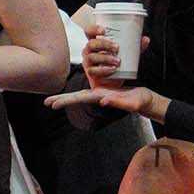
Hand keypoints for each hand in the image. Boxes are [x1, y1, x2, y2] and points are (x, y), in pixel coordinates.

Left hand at [45, 83, 160, 119]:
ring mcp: (102, 93)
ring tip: (54, 98)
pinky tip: (74, 91)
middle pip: (77, 97)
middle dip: (62, 100)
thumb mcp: (132, 103)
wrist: (148, 101)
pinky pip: (90, 89)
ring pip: (81, 94)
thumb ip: (119, 103)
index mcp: (102, 98)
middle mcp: (99, 96)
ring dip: (68, 96)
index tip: (51, 104)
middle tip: (46, 102)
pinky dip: (80, 91)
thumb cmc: (142, 103)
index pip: (80, 99)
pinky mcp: (107, 90)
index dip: (65, 100)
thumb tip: (102, 101)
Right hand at [79, 22, 148, 85]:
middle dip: (104, 44)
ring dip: (105, 58)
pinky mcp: (90, 72)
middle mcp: (89, 50)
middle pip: (91, 43)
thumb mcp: (126, 52)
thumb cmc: (116, 62)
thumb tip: (145, 39)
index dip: (94, 29)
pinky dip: (104, 70)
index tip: (104, 30)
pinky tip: (112, 69)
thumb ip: (135, 46)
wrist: (112, 81)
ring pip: (92, 57)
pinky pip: (94, 70)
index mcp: (95, 41)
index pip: (89, 31)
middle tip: (117, 47)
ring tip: (117, 61)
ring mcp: (88, 61)